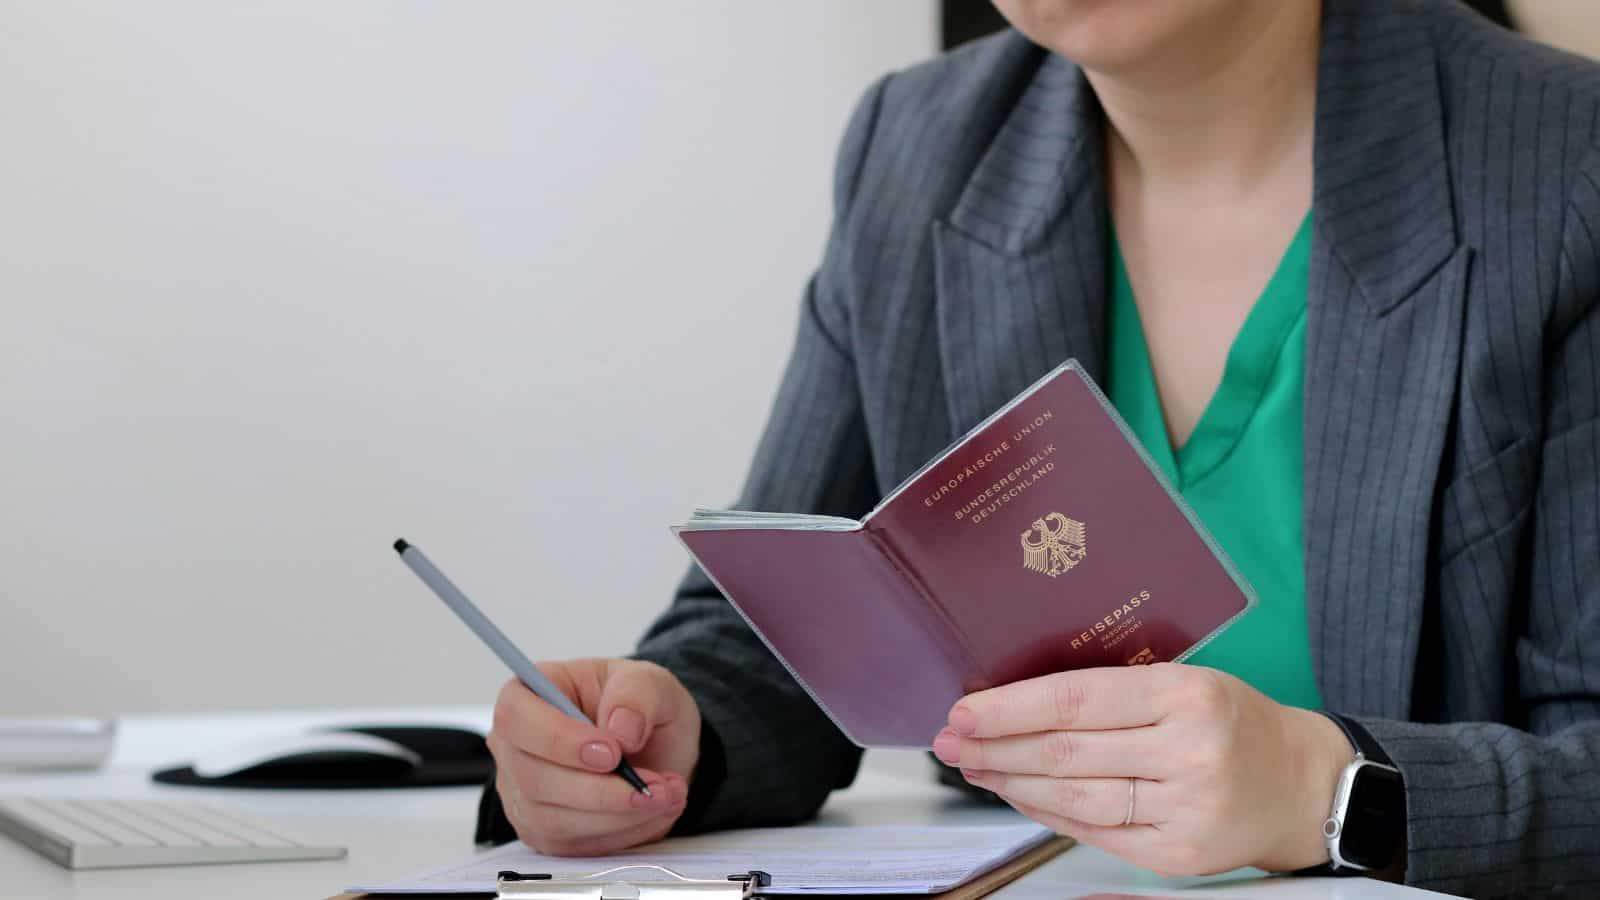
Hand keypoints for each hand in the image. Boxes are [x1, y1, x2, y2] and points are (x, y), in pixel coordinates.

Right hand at [487, 658, 700, 855]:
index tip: (612, 752)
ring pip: (554, 821)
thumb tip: (621, 730)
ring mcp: (524, 795)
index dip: (559, 739)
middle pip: (534, 780)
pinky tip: (655, 810)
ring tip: (665, 795)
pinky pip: (576, 846)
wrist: (653, 744)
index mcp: (527, 696)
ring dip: (617, 815)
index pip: (517, 718)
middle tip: (654, 784)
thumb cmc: (636, 706)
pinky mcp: (546, 833)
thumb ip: (636, 693)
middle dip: (601, 790)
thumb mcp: (649, 681)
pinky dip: (624, 832)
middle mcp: (515, 748)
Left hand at [931, 663, 1352, 876]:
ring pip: (1073, 797)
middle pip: (1066, 752)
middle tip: (950, 741)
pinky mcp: (1178, 855)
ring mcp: (1185, 810)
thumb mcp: (1186, 681)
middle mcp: (1189, 753)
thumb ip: (1113, 690)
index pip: (1076, 699)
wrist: (1303, 785)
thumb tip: (1018, 700)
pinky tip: (1018, 794)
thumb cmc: (1232, 722)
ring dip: (1011, 782)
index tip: (964, 710)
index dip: (1010, 708)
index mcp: (1188, 694)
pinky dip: (1047, 812)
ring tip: (974, 766)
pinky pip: (1093, 832)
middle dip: (995, 747)